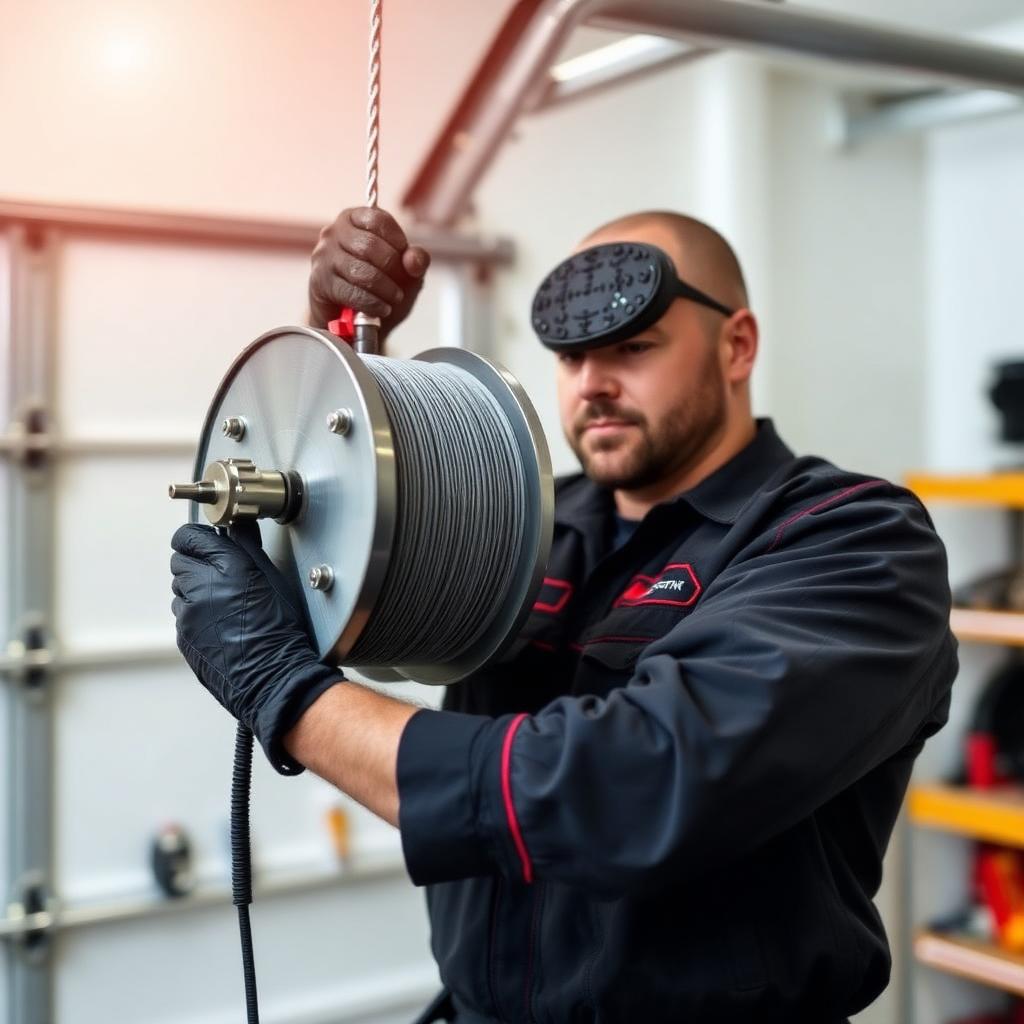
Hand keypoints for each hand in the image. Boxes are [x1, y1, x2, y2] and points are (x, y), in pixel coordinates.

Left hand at [170, 522, 341, 773]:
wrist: (273, 678)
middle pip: (179, 561)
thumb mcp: (273, 579)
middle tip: (218, 572)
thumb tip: (238, 526)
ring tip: (223, 602)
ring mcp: (189, 613)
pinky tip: (220, 623)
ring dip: (194, 589)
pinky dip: (196, 614)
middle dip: (196, 563)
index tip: (205, 541)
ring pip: (180, 588)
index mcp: (228, 568)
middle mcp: (202, 587)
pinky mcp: (183, 636)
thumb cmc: (281, 632)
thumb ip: (249, 548)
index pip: (189, 537)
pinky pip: (182, 615)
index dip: (197, 538)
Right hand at [308, 206, 429, 342]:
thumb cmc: (380, 287)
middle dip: (392, 269)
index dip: (397, 241)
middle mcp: (334, 232)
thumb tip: (413, 260)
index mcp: (354, 218)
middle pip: (369, 245)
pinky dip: (372, 303)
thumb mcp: (406, 271)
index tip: (405, 261)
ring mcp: (323, 256)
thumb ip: (417, 260)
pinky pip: (350, 291)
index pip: (378, 219)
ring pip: (360, 270)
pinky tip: (381, 308)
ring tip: (394, 298)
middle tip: (400, 285)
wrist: (354, 319)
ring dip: (384, 289)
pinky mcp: (319, 281)